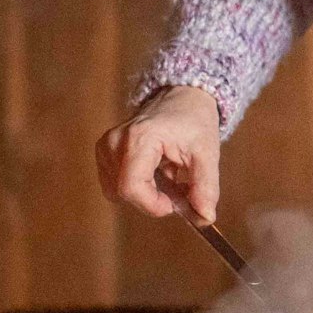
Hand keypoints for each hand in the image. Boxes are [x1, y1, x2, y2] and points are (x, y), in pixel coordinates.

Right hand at [95, 86, 221, 221]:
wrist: (183, 96)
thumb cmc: (194, 120)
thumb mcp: (207, 153)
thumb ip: (205, 187)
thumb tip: (205, 217)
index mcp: (140, 138)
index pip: (131, 187)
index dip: (152, 205)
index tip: (174, 204)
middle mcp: (116, 141)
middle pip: (124, 192)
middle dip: (152, 200)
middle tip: (178, 187)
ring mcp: (107, 146)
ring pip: (118, 192)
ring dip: (145, 193)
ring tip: (167, 176)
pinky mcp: (105, 151)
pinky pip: (115, 184)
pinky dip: (137, 186)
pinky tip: (154, 173)